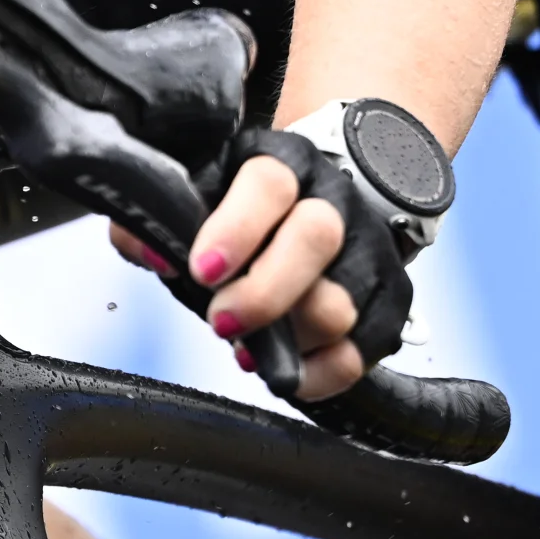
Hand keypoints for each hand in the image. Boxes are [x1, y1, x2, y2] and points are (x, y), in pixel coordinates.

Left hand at [107, 150, 364, 400]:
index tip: (202, 270)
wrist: (315, 208)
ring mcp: (368, 248)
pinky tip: (286, 370)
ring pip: (340, 304)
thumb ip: (159, 213)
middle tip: (220, 321)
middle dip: (263, 293)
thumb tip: (151, 251)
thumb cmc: (242, 211)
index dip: (235, 229)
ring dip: (287, 340)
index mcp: (282, 164)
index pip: (269, 184)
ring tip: (248, 346)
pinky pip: (360, 351)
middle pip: (318, 237)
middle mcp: (334, 199)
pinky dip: (319, 374)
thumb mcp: (198, 195)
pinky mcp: (389, 298)